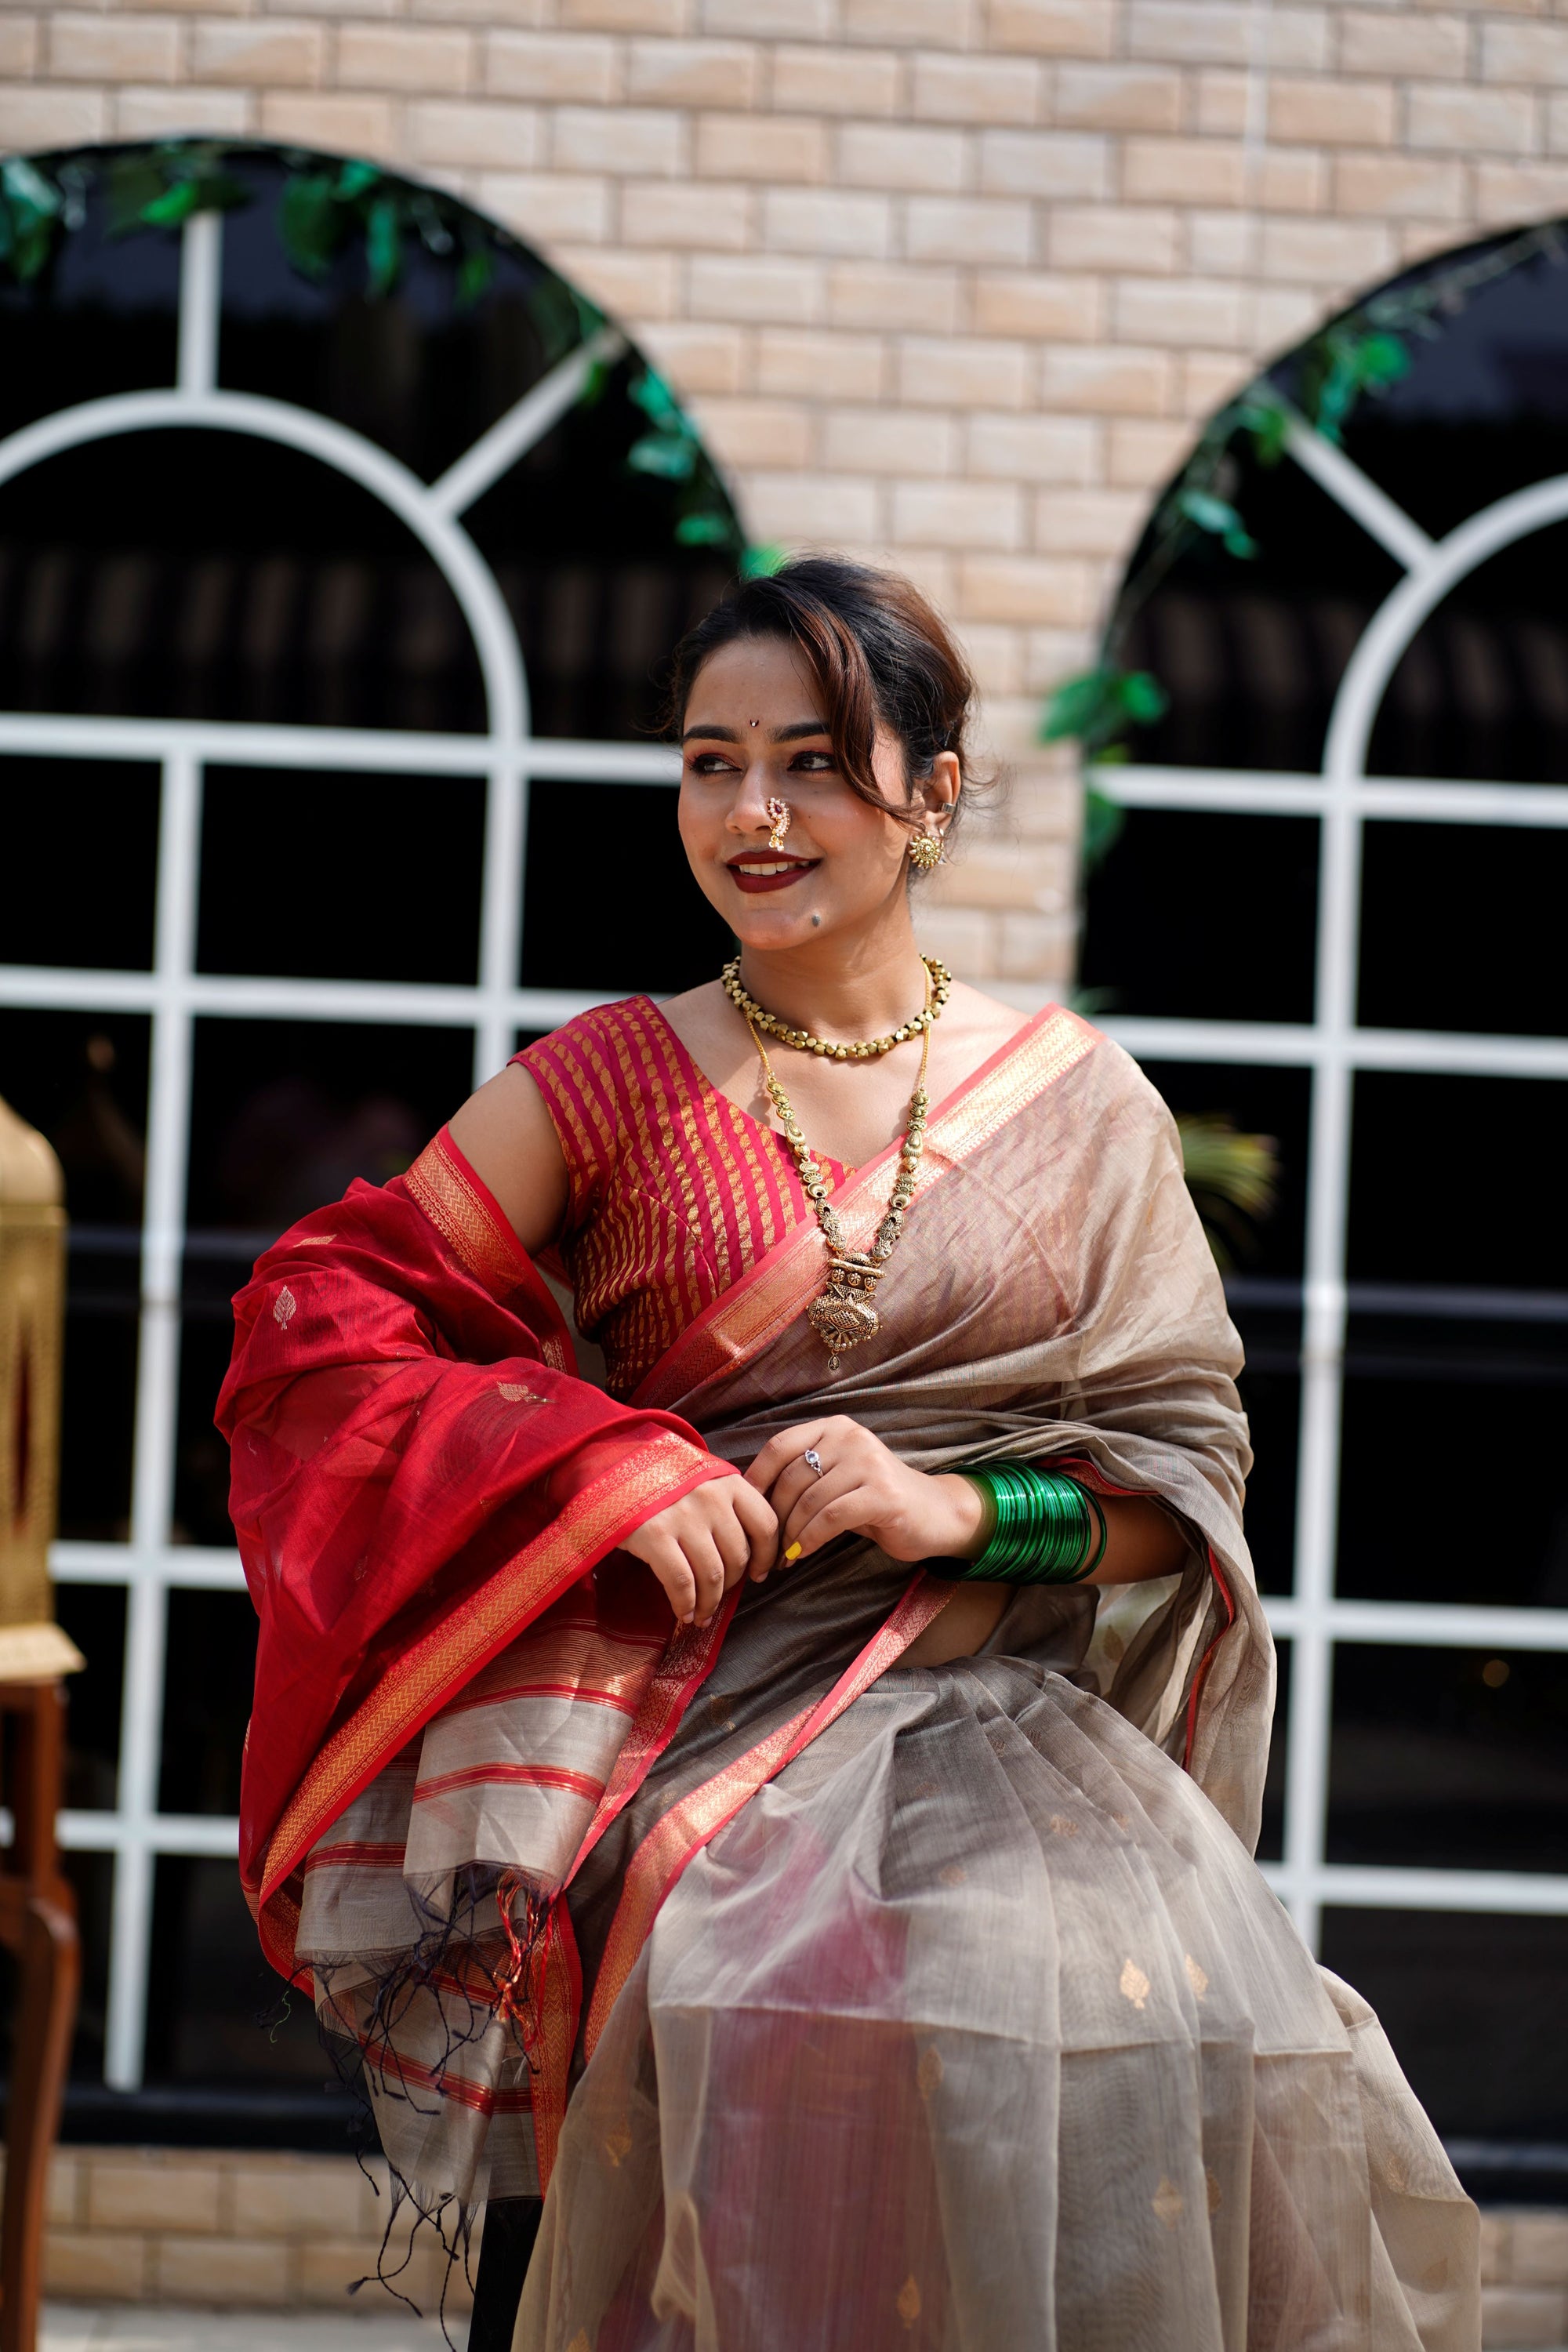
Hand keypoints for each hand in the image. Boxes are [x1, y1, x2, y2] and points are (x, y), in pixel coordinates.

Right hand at [620, 1475, 778, 1627]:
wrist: (607, 1467)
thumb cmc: (658, 1478)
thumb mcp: (699, 1477)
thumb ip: (726, 1502)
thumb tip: (749, 1554)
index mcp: (727, 1481)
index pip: (765, 1524)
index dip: (767, 1556)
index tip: (759, 1574)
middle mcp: (710, 1497)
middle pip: (737, 1556)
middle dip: (731, 1586)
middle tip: (719, 1598)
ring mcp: (683, 1516)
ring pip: (713, 1575)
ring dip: (710, 1603)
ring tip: (702, 1614)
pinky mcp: (654, 1535)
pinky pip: (682, 1582)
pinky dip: (686, 1604)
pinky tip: (684, 1612)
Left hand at [743, 1417, 985, 1573]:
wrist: (934, 1514)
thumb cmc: (875, 1499)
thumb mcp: (837, 1477)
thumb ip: (803, 1476)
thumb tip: (750, 1498)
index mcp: (834, 1426)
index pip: (780, 1446)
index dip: (756, 1478)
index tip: (745, 1509)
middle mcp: (850, 1437)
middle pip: (791, 1477)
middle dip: (772, 1517)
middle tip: (765, 1546)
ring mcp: (869, 1462)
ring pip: (809, 1501)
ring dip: (790, 1535)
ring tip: (783, 1556)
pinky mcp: (882, 1493)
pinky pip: (831, 1518)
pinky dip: (809, 1540)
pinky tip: (802, 1554)